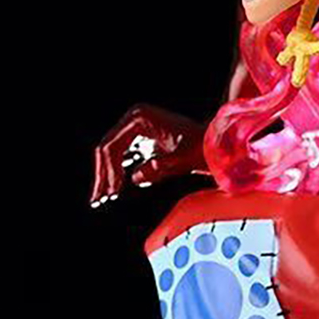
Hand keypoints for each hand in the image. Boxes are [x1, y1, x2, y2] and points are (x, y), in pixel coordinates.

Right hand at [90, 104, 204, 206]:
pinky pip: (123, 157)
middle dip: (104, 176)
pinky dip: (119, 174)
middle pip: (107, 150)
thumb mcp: (184, 159)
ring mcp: (137, 128)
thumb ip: (161, 167)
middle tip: (99, 200)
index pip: (111, 146)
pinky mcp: (142, 139)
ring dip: (108, 178)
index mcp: (139, 117)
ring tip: (103, 199)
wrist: (218, 145)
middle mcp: (134, 118)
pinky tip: (116, 191)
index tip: (109, 193)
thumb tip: (136, 177)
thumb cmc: (203, 148)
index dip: (107, 171)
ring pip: (113, 155)